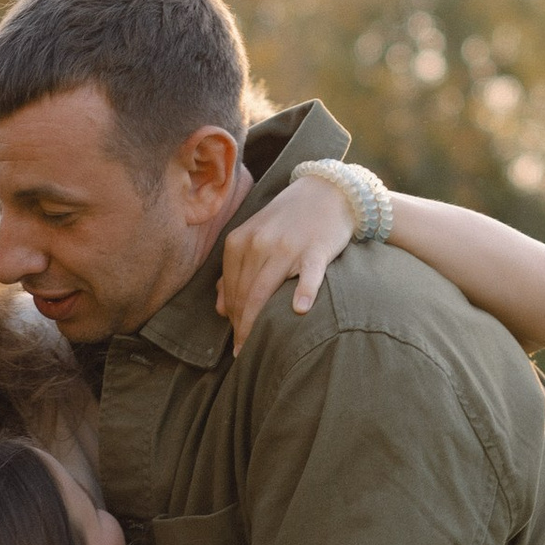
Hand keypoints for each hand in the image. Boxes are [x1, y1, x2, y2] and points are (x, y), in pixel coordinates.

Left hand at [214, 171, 358, 343]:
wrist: (325, 192)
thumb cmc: (289, 221)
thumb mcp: (254, 237)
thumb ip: (234, 269)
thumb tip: (219, 308)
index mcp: (239, 241)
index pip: (230, 289)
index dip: (232, 318)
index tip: (236, 339)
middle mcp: (258, 243)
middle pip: (244, 294)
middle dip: (241, 327)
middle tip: (244, 352)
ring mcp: (287, 247)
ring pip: (265, 291)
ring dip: (259, 322)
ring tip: (258, 347)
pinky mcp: (315, 249)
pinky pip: (308, 274)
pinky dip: (304, 290)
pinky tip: (300, 310)